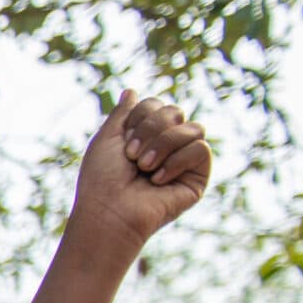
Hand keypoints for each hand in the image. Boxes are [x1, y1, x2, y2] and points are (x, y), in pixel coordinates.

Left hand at [69, 91, 210, 250]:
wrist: (109, 212)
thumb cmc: (102, 180)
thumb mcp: (107, 138)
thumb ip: (122, 114)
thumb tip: (131, 91)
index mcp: (144, 135)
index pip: (155, 104)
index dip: (139, 117)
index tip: (122, 142)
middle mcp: (166, 145)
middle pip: (175, 111)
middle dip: (150, 130)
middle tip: (132, 156)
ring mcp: (183, 160)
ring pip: (193, 127)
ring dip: (163, 145)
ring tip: (144, 168)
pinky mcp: (197, 177)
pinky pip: (201, 149)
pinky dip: (177, 161)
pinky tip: (158, 180)